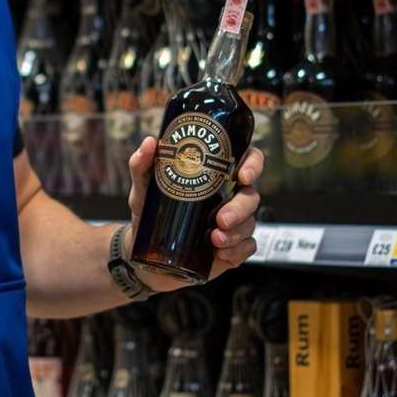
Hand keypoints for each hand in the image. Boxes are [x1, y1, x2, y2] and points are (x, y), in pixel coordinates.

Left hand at [124, 140, 264, 288]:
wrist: (145, 253)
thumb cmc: (150, 213)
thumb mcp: (144, 189)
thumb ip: (142, 164)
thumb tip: (150, 142)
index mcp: (217, 176)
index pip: (247, 161)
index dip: (253, 164)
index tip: (242, 176)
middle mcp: (230, 197)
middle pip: (251, 195)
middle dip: (241, 207)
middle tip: (221, 219)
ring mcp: (234, 223)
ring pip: (250, 222)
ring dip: (237, 232)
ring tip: (215, 239)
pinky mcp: (233, 247)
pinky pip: (247, 247)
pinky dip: (238, 251)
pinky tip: (222, 253)